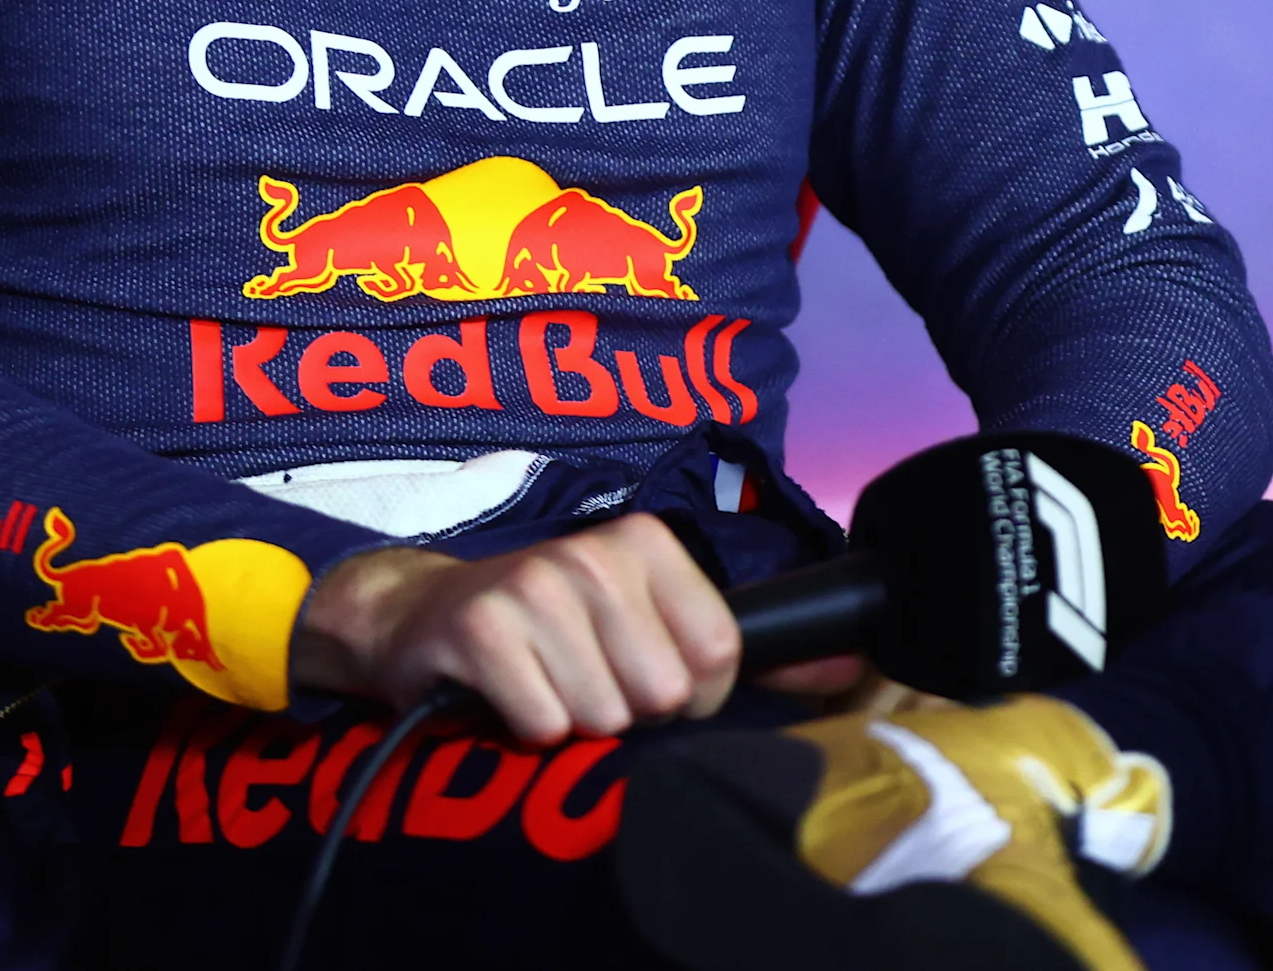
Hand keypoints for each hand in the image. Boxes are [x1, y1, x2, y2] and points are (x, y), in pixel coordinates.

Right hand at [291, 513, 741, 743]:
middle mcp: (595, 556)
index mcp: (647, 545)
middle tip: (583, 679)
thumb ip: (741, 652)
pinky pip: (543, 722)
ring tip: (544, 683)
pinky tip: (508, 694)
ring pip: (602, 715)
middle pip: (661, 694)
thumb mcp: (645, 620)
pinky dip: (527, 727)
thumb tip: (849, 674)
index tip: (645, 679)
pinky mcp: (483, 629)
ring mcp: (536, 587)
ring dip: (572, 720)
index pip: (718, 658)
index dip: (690, 697)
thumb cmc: (551, 629)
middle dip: (626, 710)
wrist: (423, 616)